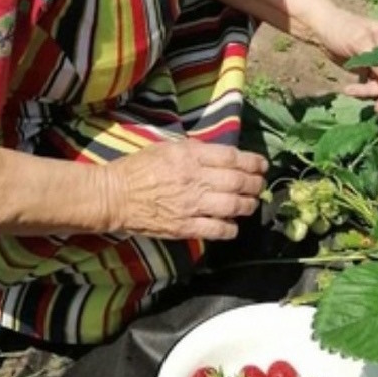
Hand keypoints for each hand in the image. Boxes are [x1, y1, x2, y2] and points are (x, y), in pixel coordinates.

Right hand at [105, 140, 267, 240]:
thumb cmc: (139, 168)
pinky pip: (218, 229)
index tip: (262, 165)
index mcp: (190, 156)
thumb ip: (196, 151)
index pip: (232, 157)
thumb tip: (223, 156)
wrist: (115, 196)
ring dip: (248, 205)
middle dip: (256, 184)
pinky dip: (231, 228)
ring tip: (251, 204)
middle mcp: (195, 179)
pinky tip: (233, 225)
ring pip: (234, 206)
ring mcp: (191, 205)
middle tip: (260, 185)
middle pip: (238, 182)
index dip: (253, 162)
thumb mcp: (168, 147)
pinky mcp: (185, 227)